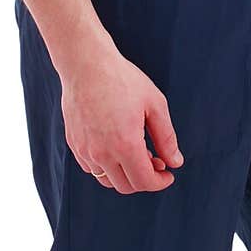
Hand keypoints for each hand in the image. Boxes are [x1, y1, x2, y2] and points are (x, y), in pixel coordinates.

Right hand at [60, 38, 183, 193]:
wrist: (86, 64)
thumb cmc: (122, 80)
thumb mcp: (154, 104)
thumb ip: (166, 137)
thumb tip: (175, 162)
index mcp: (125, 145)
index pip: (144, 182)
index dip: (160, 182)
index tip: (168, 174)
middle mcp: (102, 154)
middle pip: (126, 186)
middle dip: (145, 179)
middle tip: (156, 160)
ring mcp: (85, 151)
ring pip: (107, 180)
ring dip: (125, 174)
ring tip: (136, 151)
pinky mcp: (74, 144)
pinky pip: (92, 168)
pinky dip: (107, 166)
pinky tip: (116, 146)